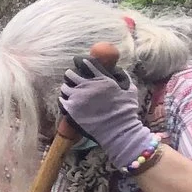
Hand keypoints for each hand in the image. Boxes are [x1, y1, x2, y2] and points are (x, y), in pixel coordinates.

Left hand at [59, 55, 156, 170]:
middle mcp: (87, 86)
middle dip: (72, 75)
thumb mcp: (129, 88)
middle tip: (74, 79)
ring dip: (68, 88)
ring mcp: (77, 98)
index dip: (81, 61)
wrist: (118, 130)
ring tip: (72, 92)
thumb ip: (121, 76)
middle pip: (70, 73)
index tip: (80, 63)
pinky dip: (65, 100)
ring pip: (64, 87)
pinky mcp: (71, 110)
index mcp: (101, 78)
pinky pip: (61, 100)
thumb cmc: (126, 110)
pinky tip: (69, 102)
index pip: (85, 63)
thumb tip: (114, 68)